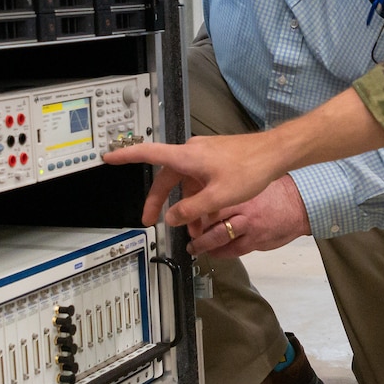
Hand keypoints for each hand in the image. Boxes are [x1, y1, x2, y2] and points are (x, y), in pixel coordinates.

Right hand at [106, 133, 291, 228]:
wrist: (275, 153)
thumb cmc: (249, 169)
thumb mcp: (217, 197)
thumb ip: (191, 210)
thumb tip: (171, 218)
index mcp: (186, 156)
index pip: (148, 153)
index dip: (125, 156)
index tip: (108, 157)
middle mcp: (192, 153)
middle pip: (166, 178)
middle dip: (160, 202)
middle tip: (150, 221)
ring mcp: (205, 156)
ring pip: (186, 183)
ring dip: (187, 205)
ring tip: (193, 230)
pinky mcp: (217, 160)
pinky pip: (200, 182)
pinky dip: (201, 199)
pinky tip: (209, 218)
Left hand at [184, 176, 310, 258]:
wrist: (301, 205)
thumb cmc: (278, 193)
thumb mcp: (253, 184)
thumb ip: (233, 191)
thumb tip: (210, 196)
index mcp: (239, 191)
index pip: (208, 198)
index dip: (194, 206)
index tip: (186, 210)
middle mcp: (242, 208)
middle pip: (208, 218)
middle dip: (193, 227)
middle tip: (186, 231)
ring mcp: (249, 226)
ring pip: (217, 237)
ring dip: (202, 244)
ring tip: (194, 247)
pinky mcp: (256, 240)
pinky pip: (233, 250)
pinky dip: (220, 252)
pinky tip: (214, 253)